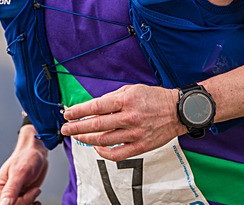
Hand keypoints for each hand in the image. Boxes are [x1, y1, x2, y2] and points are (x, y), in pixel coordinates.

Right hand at [0, 126, 47, 204]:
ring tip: (35, 191)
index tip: (32, 192)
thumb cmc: (27, 157)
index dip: (22, 202)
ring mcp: (12, 196)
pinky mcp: (21, 196)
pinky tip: (36, 196)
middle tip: (35, 190)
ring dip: (31, 202)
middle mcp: (3, 194)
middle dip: (27, 201)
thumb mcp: (20, 173)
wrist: (37, 152)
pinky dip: (32, 203)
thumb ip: (11, 190)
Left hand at [60, 84, 184, 161]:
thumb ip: (112, 98)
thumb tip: (93, 107)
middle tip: (65, 128)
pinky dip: (104, 152)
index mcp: (126, 100)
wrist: (177, 111)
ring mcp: (135, 133)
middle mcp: (129, 117)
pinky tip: (97, 147)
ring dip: (87, 139)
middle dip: (77, 127)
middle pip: (96, 125)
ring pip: (104, 140)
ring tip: (77, 136)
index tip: (68, 114)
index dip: (79, 111)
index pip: (96, 107)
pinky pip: (117, 154)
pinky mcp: (140, 146)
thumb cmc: (154, 98)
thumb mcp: (132, 89)